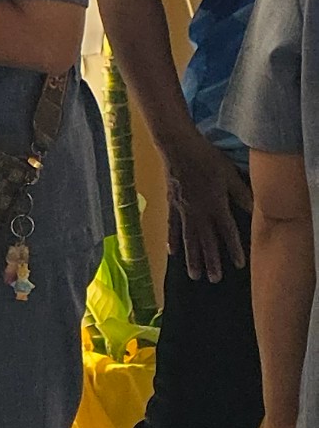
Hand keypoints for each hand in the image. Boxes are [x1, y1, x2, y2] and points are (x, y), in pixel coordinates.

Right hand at [165, 133, 251, 283]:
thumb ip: (241, 194)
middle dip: (211, 261)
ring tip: (195, 275)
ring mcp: (183, 210)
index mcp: (215, 205)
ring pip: (188, 239)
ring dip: (192, 258)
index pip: (227, 232)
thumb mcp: (229, 175)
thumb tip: (255, 210)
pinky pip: (172, 227)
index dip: (233, 249)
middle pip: (206, 241)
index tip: (238, 265)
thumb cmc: (206, 158)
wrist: (178, 148)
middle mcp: (199, 212)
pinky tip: (172, 253)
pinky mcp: (171, 205)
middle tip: (214, 279)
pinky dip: (173, 241)